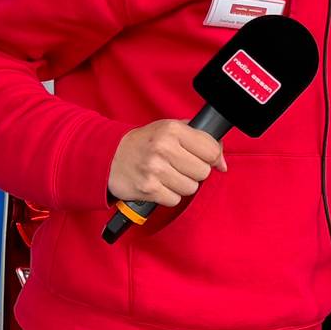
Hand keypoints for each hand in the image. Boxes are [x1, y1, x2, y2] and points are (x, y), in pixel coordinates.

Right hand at [108, 119, 224, 205]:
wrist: (108, 156)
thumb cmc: (144, 143)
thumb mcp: (169, 129)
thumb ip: (199, 139)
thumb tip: (222, 163)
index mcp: (172, 130)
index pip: (211, 150)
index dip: (212, 157)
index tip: (205, 159)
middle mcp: (164, 148)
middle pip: (203, 172)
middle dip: (194, 172)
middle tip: (179, 166)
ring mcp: (155, 169)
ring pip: (191, 188)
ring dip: (181, 185)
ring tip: (167, 175)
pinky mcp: (148, 189)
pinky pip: (175, 200)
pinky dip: (169, 195)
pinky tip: (159, 185)